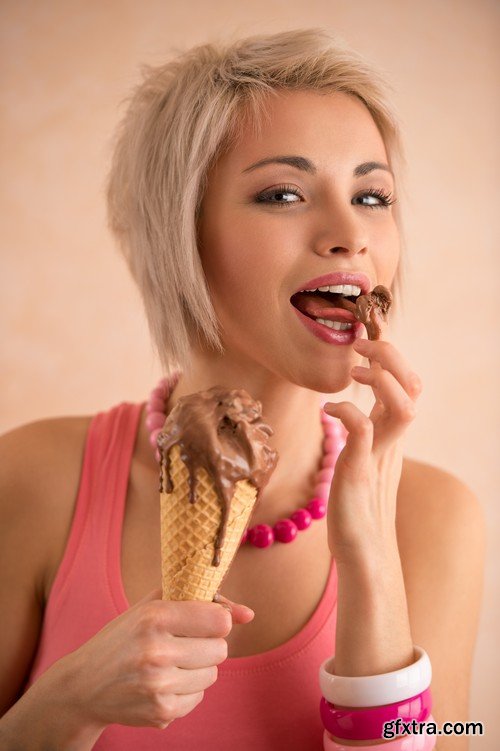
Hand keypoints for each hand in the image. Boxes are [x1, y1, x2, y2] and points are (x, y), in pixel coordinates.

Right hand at [61, 587, 253, 731]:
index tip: (202, 621)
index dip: (216, 620)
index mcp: (154, 617)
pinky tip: (163, 684)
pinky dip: (187, 690)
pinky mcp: (161, 712)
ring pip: (213, 674)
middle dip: (207, 645)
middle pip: (221, 649)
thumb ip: (201, 601)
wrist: (83, 686)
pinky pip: (199, 697)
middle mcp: (156, 652)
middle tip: (182, 644)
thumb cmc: (124, 637)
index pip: (220, 620)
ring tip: (170, 664)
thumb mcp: (152, 606)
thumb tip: (249, 614)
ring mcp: (159, 686)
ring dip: (198, 668)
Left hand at [323, 325, 422, 564]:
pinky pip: (362, 433)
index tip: (366, 340)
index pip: (407, 385)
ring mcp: (379, 457)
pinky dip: (346, 412)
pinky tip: (328, 410)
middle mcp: (391, 442)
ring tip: (353, 373)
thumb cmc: (358, 506)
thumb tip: (357, 411)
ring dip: (379, 380)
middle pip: (412, 387)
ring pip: (402, 407)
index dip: (392, 357)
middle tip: (360, 347)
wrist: (364, 555)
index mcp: (392, 436)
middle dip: (390, 357)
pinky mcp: (359, 473)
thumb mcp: (366, 460)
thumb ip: (368, 435)